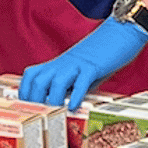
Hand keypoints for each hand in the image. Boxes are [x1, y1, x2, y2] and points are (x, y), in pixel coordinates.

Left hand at [18, 17, 147, 108]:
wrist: (121, 31)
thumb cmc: (102, 55)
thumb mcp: (80, 71)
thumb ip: (72, 87)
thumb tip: (65, 109)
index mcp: (58, 63)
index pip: (31, 76)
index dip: (25, 93)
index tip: (27, 109)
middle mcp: (64, 63)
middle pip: (38, 79)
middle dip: (35, 99)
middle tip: (41, 115)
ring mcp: (78, 64)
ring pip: (56, 81)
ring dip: (55, 99)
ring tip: (58, 113)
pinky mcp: (94, 66)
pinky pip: (82, 81)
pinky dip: (77, 95)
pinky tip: (75, 106)